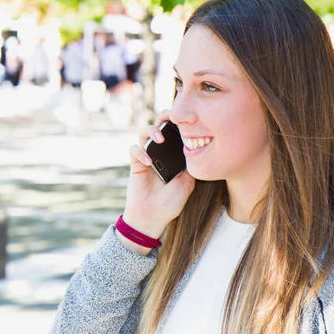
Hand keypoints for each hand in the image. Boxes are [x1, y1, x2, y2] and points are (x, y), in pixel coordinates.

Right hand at [122, 110, 195, 243]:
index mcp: (173, 155)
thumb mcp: (188, 183)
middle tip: (171, 115)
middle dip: (164, 116)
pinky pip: (134, 150)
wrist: (153, 217)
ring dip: (151, 130)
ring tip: (159, 139)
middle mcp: (160, 152)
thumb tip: (199, 149)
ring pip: (144, 132)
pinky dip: (140, 152)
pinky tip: (148, 163)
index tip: (187, 118)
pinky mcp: (135, 164)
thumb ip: (191, 166)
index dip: (179, 122)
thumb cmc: (170, 203)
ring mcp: (146, 156)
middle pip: (159, 125)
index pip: (175, 132)